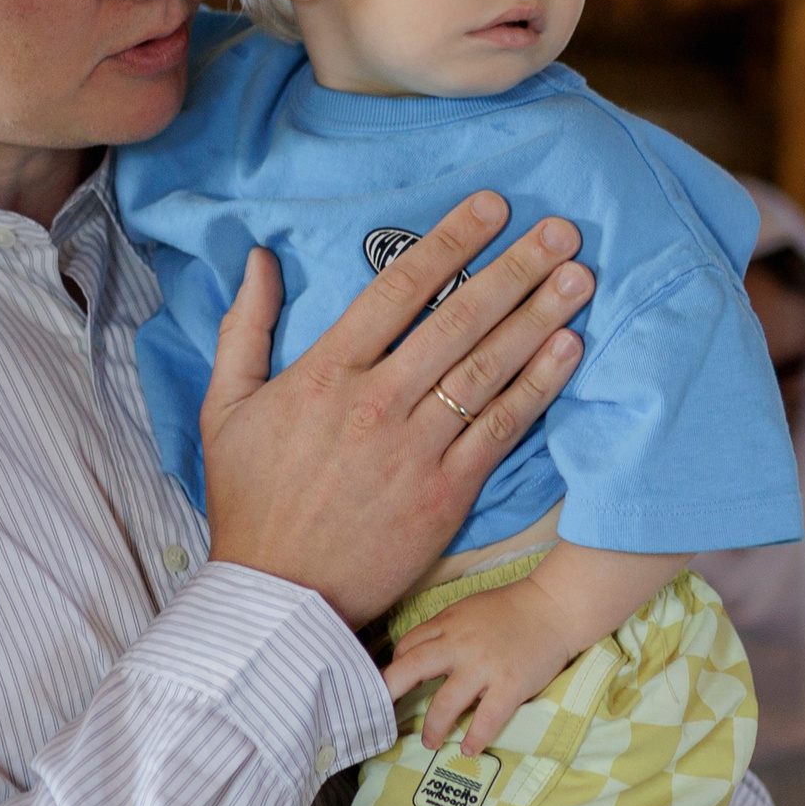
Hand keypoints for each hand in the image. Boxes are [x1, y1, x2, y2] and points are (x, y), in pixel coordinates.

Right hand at [198, 192, 592, 626]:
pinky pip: (502, 427)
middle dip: (515, 269)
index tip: (492, 208)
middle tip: (562, 230)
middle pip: (459, 318)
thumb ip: (245, 327)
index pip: (399, 287)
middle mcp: (377, 401)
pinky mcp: (448, 492)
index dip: (451, 241)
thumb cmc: (251, 501)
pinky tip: (570, 349)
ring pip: (489, 366)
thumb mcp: (225, 407)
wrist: (279, 596)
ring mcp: (416, 447)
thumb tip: (260, 259)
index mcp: (325, 372)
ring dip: (540, 316)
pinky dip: (539, 385)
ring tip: (579, 277)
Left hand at [384, 577, 589, 756]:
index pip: (407, 647)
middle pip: (412, 669)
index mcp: (448, 624)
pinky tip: (469, 749)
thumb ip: (444, 631)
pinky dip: (475, 738)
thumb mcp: (468, 609)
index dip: (394, 669)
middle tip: (381, 717)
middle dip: (390, 693)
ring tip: (431, 742)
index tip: (393, 688)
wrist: (554, 608)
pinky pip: (487, 719)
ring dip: (434, 728)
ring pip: (445, 703)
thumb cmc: (511, 608)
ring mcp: (485, 667)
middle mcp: (460, 645)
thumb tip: (417, 654)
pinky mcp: (510, 685)